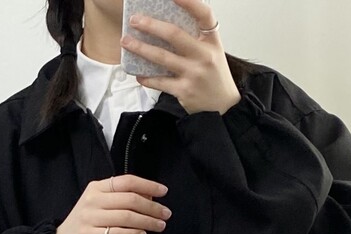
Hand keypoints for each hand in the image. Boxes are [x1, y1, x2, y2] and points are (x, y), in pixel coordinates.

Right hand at [55, 174, 171, 233]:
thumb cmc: (87, 221)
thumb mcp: (100, 203)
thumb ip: (121, 198)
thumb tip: (149, 197)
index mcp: (97, 187)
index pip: (126, 181)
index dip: (147, 185)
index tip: (163, 192)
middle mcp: (93, 199)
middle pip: (129, 199)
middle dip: (151, 206)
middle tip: (166, 214)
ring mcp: (90, 217)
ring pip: (126, 216)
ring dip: (147, 221)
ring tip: (160, 226)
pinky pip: (116, 233)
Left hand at [121, 0, 241, 116]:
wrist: (223, 107)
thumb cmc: (214, 76)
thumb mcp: (213, 52)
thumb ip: (195, 39)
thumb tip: (166, 25)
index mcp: (212, 42)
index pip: (204, 15)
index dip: (189, 2)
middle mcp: (204, 56)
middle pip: (174, 35)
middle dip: (151, 26)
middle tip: (135, 20)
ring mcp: (193, 74)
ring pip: (162, 57)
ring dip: (141, 48)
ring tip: (126, 41)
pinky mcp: (184, 91)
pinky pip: (160, 82)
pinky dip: (147, 78)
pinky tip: (137, 74)